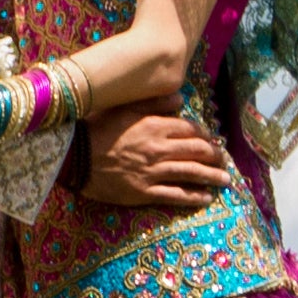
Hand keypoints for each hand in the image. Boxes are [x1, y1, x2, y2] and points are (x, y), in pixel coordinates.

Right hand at [80, 112, 224, 214]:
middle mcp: (159, 149)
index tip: (213, 140)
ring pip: (192, 173)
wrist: (73, 156)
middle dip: (215, 156)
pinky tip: (206, 198)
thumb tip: (181, 99)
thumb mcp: (124, 107)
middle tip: (223, 160)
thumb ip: (155, 102)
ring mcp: (153, 172)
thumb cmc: (96, 128)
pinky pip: (175, 195)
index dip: (207, 135)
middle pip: (198, 151)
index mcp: (155, 126)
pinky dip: (194, 197)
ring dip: (212, 176)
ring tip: (225, 180)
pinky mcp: (144, 191)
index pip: (192, 130)